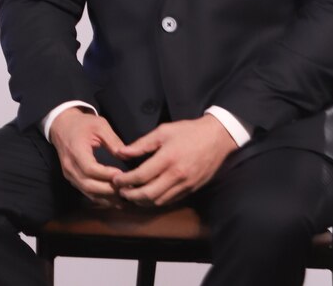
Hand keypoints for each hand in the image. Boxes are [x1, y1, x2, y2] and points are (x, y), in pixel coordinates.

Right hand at [49, 108, 125, 206]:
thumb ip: (113, 141)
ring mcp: (69, 175)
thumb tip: (126, 156)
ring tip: (122, 199)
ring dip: (105, 197)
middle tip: (125, 189)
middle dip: (108, 190)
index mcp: (75, 151)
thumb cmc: (82, 124)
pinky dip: (99, 197)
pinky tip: (112, 199)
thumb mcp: (99, 125)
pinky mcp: (72, 179)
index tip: (122, 175)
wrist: (62, 126)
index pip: (90, 168)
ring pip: (87, 191)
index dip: (106, 174)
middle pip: (88, 184)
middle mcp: (70, 166)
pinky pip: (85, 192)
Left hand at [111, 116, 236, 207]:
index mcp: (168, 158)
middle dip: (131, 195)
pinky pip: (170, 201)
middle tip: (120, 191)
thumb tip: (122, 152)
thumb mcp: (164, 131)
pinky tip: (149, 196)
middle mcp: (176, 175)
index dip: (125, 180)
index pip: (141, 176)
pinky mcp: (191, 190)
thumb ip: (142, 144)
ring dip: (142, 202)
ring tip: (132, 195)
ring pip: (159, 201)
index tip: (115, 180)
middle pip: (148, 194)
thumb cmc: (189, 131)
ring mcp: (185, 185)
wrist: (217, 138)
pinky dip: (156, 201)